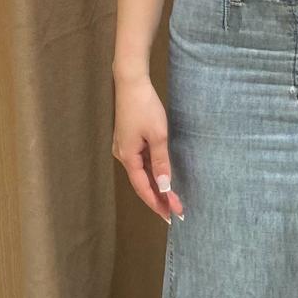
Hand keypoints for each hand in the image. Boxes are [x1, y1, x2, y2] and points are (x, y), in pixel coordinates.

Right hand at [112, 73, 183, 223]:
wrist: (131, 82)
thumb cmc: (145, 107)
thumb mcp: (158, 136)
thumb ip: (161, 163)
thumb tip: (164, 187)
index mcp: (128, 157)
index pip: (143, 188)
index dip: (157, 203)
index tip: (171, 215)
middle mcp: (123, 155)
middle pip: (141, 184)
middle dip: (158, 199)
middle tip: (174, 213)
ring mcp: (125, 149)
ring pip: (141, 175)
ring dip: (155, 188)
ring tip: (170, 202)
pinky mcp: (129, 142)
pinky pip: (141, 164)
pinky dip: (152, 175)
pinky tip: (162, 182)